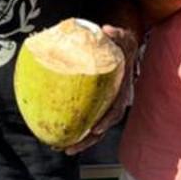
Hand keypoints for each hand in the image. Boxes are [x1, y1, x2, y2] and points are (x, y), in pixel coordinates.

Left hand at [62, 24, 140, 155]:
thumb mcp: (122, 38)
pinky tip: (57, 135)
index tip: (95, 129)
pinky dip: (74, 129)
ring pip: (95, 129)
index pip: (116, 109)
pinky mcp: (97, 107)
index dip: (106, 121)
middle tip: (71, 148)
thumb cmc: (120, 45)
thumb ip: (117, 34)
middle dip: (88, 140)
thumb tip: (107, 30)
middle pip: (103, 127)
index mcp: (123, 91)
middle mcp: (116, 103)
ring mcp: (106, 107)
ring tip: (62, 149)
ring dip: (80, 141)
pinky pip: (86, 120)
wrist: (121, 52)